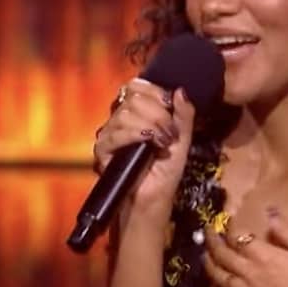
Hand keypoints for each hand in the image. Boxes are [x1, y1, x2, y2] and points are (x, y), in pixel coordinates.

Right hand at [92, 80, 195, 217]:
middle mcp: (121, 120)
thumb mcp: (182, 141)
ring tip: (162, 142)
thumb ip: (184, 115)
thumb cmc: (166, 173)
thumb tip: (180, 91)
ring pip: (125, 113)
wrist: (154, 199)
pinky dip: (135, 135)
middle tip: (169, 132)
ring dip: (150, 125)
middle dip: (157, 112)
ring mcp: (110, 134)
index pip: (137, 86)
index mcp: (138, 113)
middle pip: (132, 96)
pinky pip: (115, 133)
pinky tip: (149, 144)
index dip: (155, 92)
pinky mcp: (103, 150)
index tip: (170, 107)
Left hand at [203, 210, 287, 286]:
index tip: (226, 220)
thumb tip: (270, 213)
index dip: (229, 227)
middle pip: (222, 254)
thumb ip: (287, 231)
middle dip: (212, 241)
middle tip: (207, 232)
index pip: (237, 237)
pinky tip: (214, 285)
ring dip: (209, 264)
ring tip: (206, 255)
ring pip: (218, 276)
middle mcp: (249, 273)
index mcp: (264, 255)